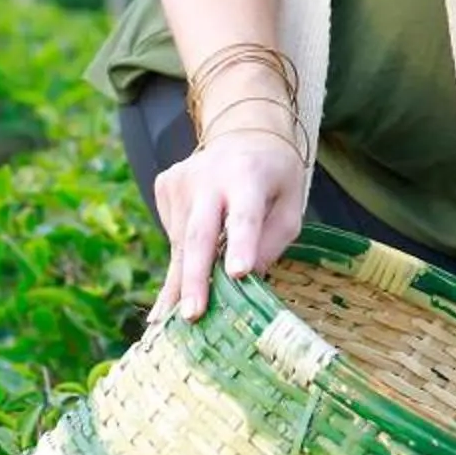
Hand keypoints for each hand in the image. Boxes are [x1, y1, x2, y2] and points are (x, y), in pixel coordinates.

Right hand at [150, 132, 307, 325]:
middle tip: (192, 314)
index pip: (245, 215)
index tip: (238, 273)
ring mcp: (182, 180)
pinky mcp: (165, 186)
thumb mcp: (290, 203)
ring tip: (173, 321)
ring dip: (180, 283)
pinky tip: (183, 283)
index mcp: (249, 176)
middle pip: (199, 233)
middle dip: (195, 277)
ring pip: (180, 242)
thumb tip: (248, 279)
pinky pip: (173, 235)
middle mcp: (210, 176)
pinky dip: (180, 262)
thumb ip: (273, 240)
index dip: (241, 244)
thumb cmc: (273, 177)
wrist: (242, 133)